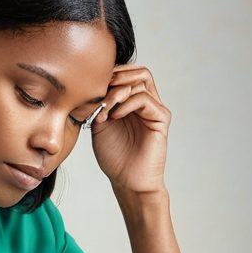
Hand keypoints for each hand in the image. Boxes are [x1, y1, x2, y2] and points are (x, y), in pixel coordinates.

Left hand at [88, 63, 172, 194]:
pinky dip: (126, 104)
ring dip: (117, 92)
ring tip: (104, 110)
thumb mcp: (100, 124)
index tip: (90, 88)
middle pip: (137, 71)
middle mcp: (146, 102)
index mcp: (132, 102)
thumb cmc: (114, 156)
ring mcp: (155, 109)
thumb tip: (92, 85)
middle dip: (115, 78)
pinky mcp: (161, 118)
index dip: (109, 75)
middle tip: (98, 94)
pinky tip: (114, 117)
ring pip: (141, 81)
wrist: (127, 180)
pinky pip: (144, 99)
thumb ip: (100, 104)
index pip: (126, 74)